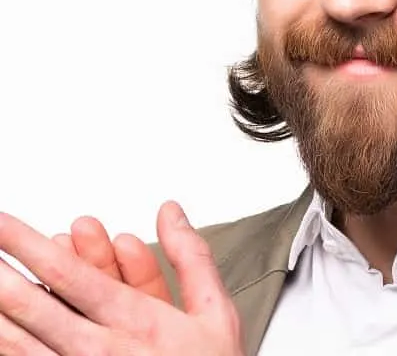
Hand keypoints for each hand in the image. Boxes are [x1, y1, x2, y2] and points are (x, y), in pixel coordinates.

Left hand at [0, 201, 242, 354]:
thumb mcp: (215, 314)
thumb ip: (190, 257)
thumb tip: (169, 214)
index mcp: (138, 323)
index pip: (72, 276)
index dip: (30, 247)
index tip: (3, 224)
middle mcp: (100, 353)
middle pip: (34, 306)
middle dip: (1, 272)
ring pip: (21, 344)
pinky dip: (10, 348)